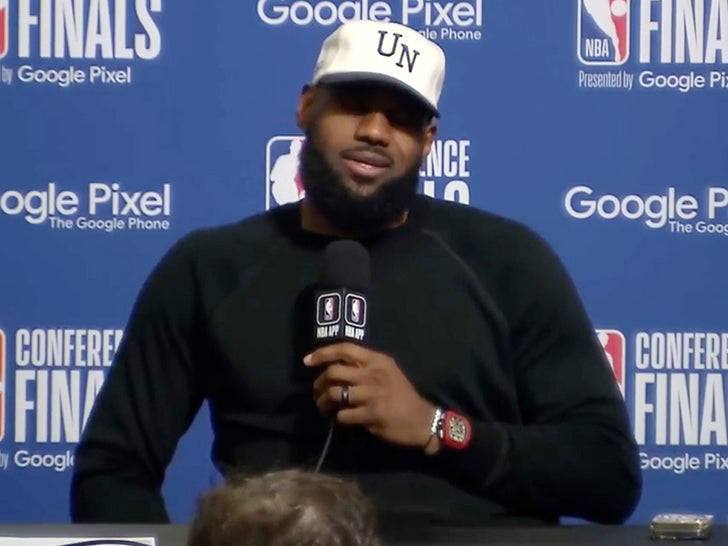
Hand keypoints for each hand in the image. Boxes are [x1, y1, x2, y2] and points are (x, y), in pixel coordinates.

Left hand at [304, 342, 436, 449]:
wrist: (423, 420)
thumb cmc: (402, 394)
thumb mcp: (388, 371)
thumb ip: (365, 366)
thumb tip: (335, 367)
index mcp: (377, 360)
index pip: (344, 349)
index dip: (322, 353)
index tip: (307, 361)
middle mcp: (373, 374)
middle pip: (333, 372)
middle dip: (319, 383)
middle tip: (317, 392)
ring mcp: (372, 394)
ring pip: (334, 394)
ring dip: (323, 403)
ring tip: (324, 408)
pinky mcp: (371, 414)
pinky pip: (343, 415)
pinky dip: (337, 418)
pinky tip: (341, 420)